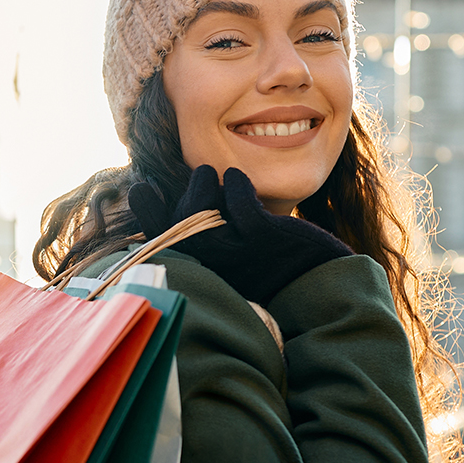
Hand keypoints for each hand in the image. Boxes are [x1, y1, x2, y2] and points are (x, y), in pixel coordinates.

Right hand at [126, 165, 352, 303]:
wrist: (321, 290)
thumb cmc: (272, 272)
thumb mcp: (234, 262)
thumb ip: (208, 237)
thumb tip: (184, 202)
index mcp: (204, 273)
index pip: (161, 242)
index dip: (148, 214)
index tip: (143, 189)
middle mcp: (213, 267)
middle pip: (180, 223)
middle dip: (187, 194)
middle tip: (201, 176)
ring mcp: (236, 252)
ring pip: (201, 211)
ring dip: (203, 184)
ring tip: (208, 172)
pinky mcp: (263, 236)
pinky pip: (238, 201)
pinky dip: (235, 184)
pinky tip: (238, 178)